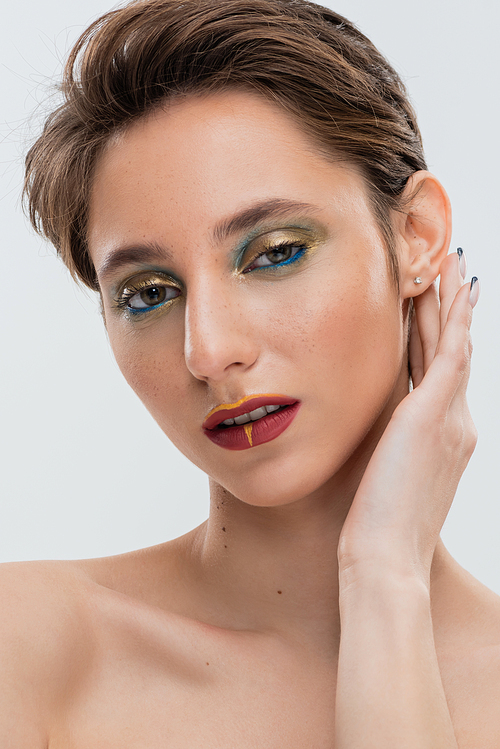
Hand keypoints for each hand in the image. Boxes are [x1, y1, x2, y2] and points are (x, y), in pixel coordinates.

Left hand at [338, 252, 477, 582]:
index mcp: (442, 440)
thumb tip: (369, 440)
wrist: (385, 559)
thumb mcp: (383, 483)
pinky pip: (450, 350)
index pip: (441, 377)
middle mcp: (455, 424)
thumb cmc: (376, 531)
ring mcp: (450, 417)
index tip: (435, 310)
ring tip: (453, 266)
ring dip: (453, 304)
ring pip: (454, 345)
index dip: (439, 340)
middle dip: (450, 313)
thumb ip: (383, 454)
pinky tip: (453, 286)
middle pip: (452, 354)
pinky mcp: (435, 412)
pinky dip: (454, 316)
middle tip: (453, 274)